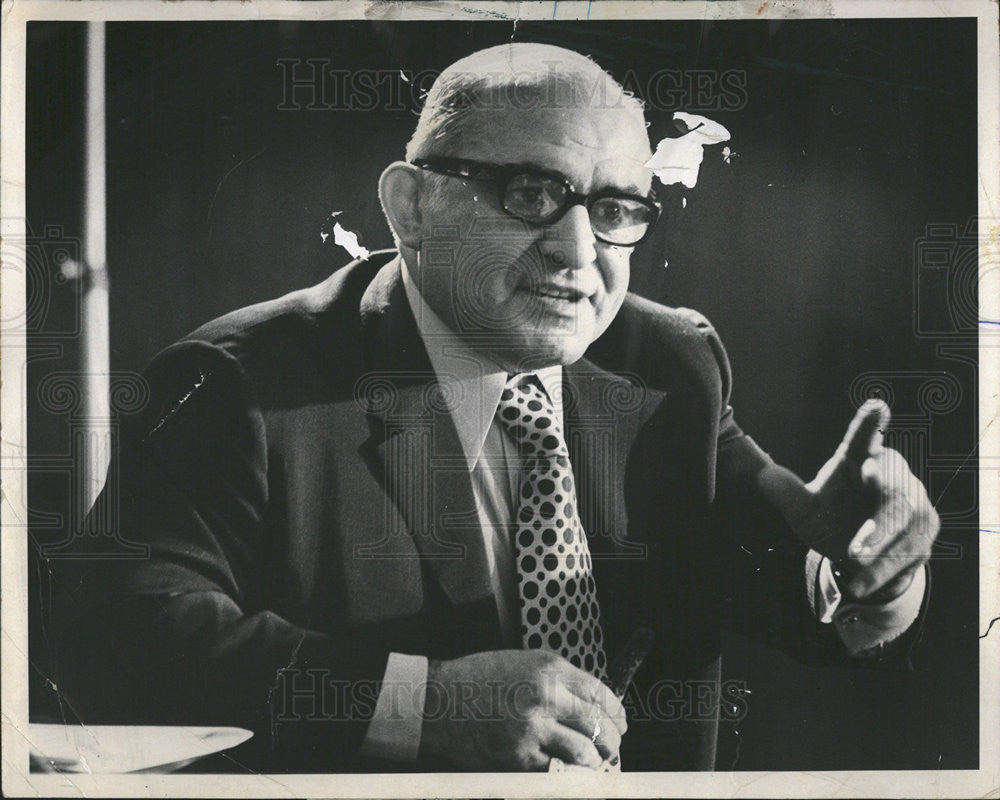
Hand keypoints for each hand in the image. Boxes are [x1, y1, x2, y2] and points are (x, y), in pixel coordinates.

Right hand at [419, 649, 626, 770]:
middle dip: (612, 741)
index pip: (602, 694)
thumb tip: (591, 704)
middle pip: (599, 725)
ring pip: (585, 753)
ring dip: (595, 761)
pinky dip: (568, 774)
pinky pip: (558, 772)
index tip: (620, 722)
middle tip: (612, 748)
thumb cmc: (479, 679)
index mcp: (550, 669)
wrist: (438, 700)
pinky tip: (568, 772)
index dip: (617, 713)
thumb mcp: (524, 662)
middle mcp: (546, 696)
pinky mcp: (519, 757)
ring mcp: (533, 728)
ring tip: (593, 763)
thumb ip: (558, 680)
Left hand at [756, 399, 938, 599]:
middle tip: (862, 499)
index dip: (870, 425)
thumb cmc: (831, 518)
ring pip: (903, 522)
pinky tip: (859, 581)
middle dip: (878, 498)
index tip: (875, 407)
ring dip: (878, 542)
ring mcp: (914, 503)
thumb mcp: (804, 510)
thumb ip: (786, 494)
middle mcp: (892, 475)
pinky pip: (909, 549)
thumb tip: (762, 477)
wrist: (860, 558)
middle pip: (892, 486)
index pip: (864, 439)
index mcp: (859, 459)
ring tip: (853, 558)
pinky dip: (883, 567)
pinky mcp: (924, 532)